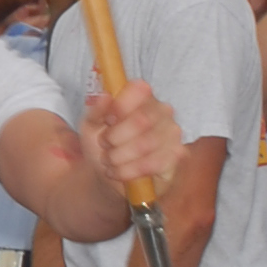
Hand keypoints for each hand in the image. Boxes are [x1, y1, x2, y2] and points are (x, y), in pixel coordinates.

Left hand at [81, 77, 183, 199]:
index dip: (121, 106)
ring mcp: (172, 132)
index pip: (139, 89)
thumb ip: (95, 110)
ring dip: (118, 157)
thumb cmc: (103, 146)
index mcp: (142, 96)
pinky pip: (151, 164)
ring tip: (109, 160)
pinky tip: (118, 172)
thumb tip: (105, 96)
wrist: (110, 177)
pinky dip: (128, 171)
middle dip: (115, 137)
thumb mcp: (90, 127)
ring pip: (144, 145)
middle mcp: (162, 110)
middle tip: (104, 144)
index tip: (107, 120)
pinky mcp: (175, 155)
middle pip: (141, 120)